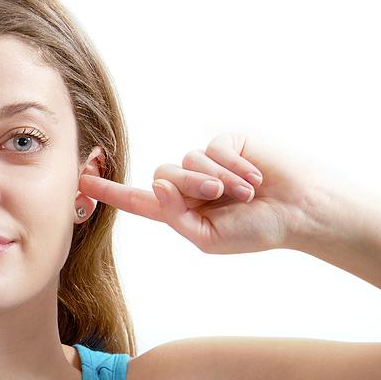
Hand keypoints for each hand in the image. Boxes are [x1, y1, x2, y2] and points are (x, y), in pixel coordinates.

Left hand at [79, 133, 330, 254]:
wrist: (300, 213)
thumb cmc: (256, 231)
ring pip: (187, 161)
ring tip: (247, 193)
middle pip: (163, 176)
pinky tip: (256, 178)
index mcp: (180, 210)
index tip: (80, 181)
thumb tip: (156, 183)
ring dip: (217, 180)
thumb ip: (174, 215)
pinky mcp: (227, 141)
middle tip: (223, 200)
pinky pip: (212, 148)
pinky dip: (233, 166)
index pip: (138, 200)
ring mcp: (208, 161)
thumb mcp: (207, 238)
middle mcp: (190, 183)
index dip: (109, 191)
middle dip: (191, 190)